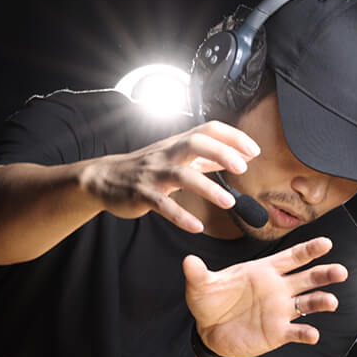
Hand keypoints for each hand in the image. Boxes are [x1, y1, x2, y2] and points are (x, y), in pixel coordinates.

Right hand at [78, 121, 258, 231]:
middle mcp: (166, 154)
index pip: (208, 130)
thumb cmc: (145, 167)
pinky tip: (197, 226)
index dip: (231, 137)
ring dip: (206, 188)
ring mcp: (153, 174)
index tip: (254, 150)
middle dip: (220, 153)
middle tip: (243, 168)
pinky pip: (162, 204)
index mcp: (177, 144)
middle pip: (194, 144)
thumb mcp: (174, 157)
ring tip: (229, 202)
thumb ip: (204, 157)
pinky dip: (180, 216)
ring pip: (181, 176)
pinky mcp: (141, 194)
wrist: (103, 178)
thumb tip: (236, 155)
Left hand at [184, 236, 346, 356]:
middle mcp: (279, 289)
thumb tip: (188, 261)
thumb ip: (198, 273)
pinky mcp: (279, 332)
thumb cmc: (211, 303)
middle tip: (339, 271)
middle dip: (325, 274)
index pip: (292, 257)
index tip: (326, 244)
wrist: (210, 333)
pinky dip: (306, 333)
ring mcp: (281, 311)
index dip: (309, 250)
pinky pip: (296, 331)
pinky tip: (312, 334)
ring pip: (308, 303)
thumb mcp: (201, 286)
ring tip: (330, 302)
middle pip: (308, 278)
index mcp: (266, 270)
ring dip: (321, 301)